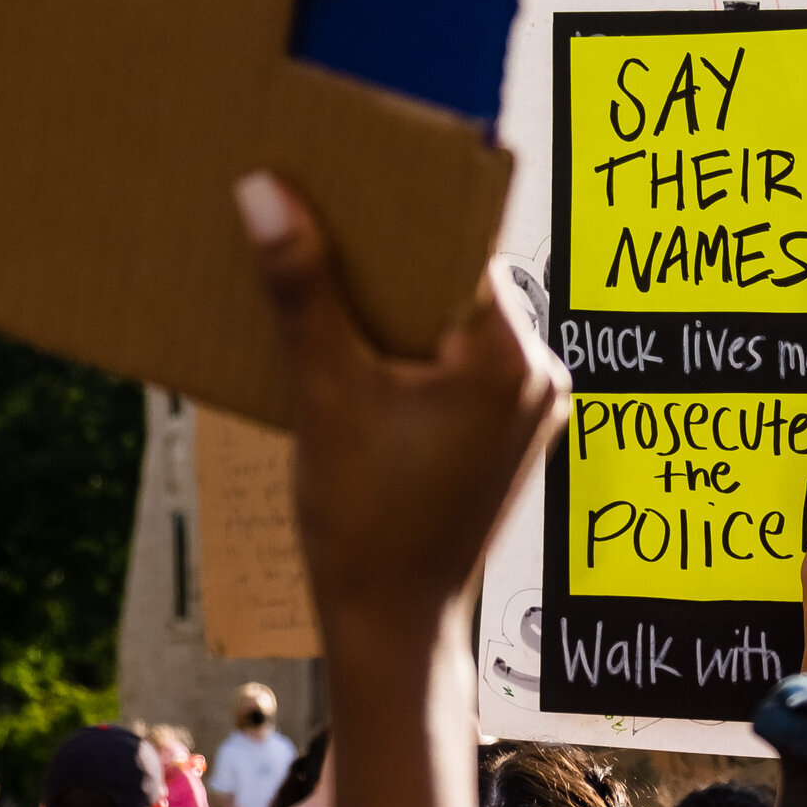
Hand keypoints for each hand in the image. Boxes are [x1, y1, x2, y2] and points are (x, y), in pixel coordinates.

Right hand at [240, 173, 567, 642]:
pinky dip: (406, 353)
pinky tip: (348, 350)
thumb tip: (268, 192)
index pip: (456, 243)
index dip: (398, 207)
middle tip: (317, 220)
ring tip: (324, 285)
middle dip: (385, 258)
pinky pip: (456, 366)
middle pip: (454, 281)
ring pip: (451, 325)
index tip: (344, 176)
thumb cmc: (368, 527)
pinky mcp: (504, 435)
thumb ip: (303, 290)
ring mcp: (526, 408)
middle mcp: (538, 374)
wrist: (394, 630)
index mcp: (510, 355)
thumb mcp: (325, 396)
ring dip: (391, 308)